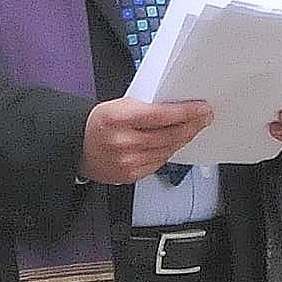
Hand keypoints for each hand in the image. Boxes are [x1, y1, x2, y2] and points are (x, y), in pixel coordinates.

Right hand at [79, 97, 213, 183]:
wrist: (77, 147)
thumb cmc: (99, 124)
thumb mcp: (118, 105)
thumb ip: (147, 107)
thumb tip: (178, 108)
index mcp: (117, 119)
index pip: (162, 115)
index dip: (187, 112)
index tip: (202, 108)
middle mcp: (122, 142)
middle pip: (169, 135)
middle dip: (191, 125)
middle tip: (204, 118)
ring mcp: (126, 162)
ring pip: (167, 150)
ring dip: (183, 138)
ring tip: (191, 129)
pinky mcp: (129, 175)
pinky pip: (159, 162)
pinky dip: (169, 151)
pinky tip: (173, 143)